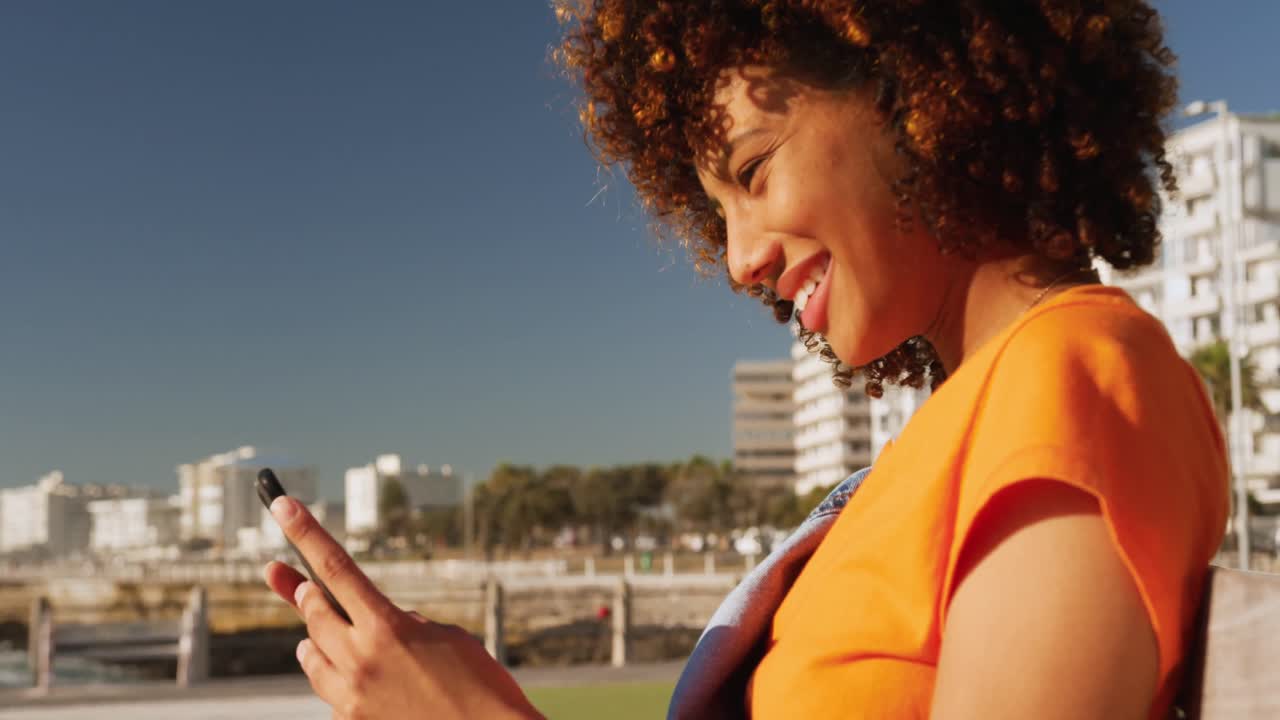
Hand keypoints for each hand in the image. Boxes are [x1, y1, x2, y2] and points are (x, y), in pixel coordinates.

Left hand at [262, 496, 542, 719]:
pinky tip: (365, 682)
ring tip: (328, 637)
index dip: (304, 531)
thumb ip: (401, 624)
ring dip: (317, 640)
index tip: (282, 504)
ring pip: (311, 655)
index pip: (334, 567)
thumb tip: (371, 625)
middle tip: (302, 586)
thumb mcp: (444, 637)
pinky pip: (330, 691)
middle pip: (313, 612)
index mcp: (387, 627)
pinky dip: (339, 679)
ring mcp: (351, 696)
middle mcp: (360, 659)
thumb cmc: (479, 683)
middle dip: (308, 595)